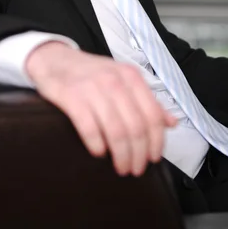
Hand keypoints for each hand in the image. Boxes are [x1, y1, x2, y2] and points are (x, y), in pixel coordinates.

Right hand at [25, 42, 176, 176]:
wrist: (55, 59)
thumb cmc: (92, 74)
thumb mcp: (123, 79)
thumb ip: (147, 100)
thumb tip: (172, 123)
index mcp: (131, 76)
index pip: (153, 114)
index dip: (156, 141)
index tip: (154, 158)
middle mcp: (115, 81)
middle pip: (136, 126)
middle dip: (138, 154)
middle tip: (136, 169)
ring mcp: (92, 88)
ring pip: (116, 130)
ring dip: (121, 155)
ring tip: (121, 167)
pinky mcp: (71, 97)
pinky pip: (89, 127)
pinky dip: (96, 144)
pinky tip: (99, 153)